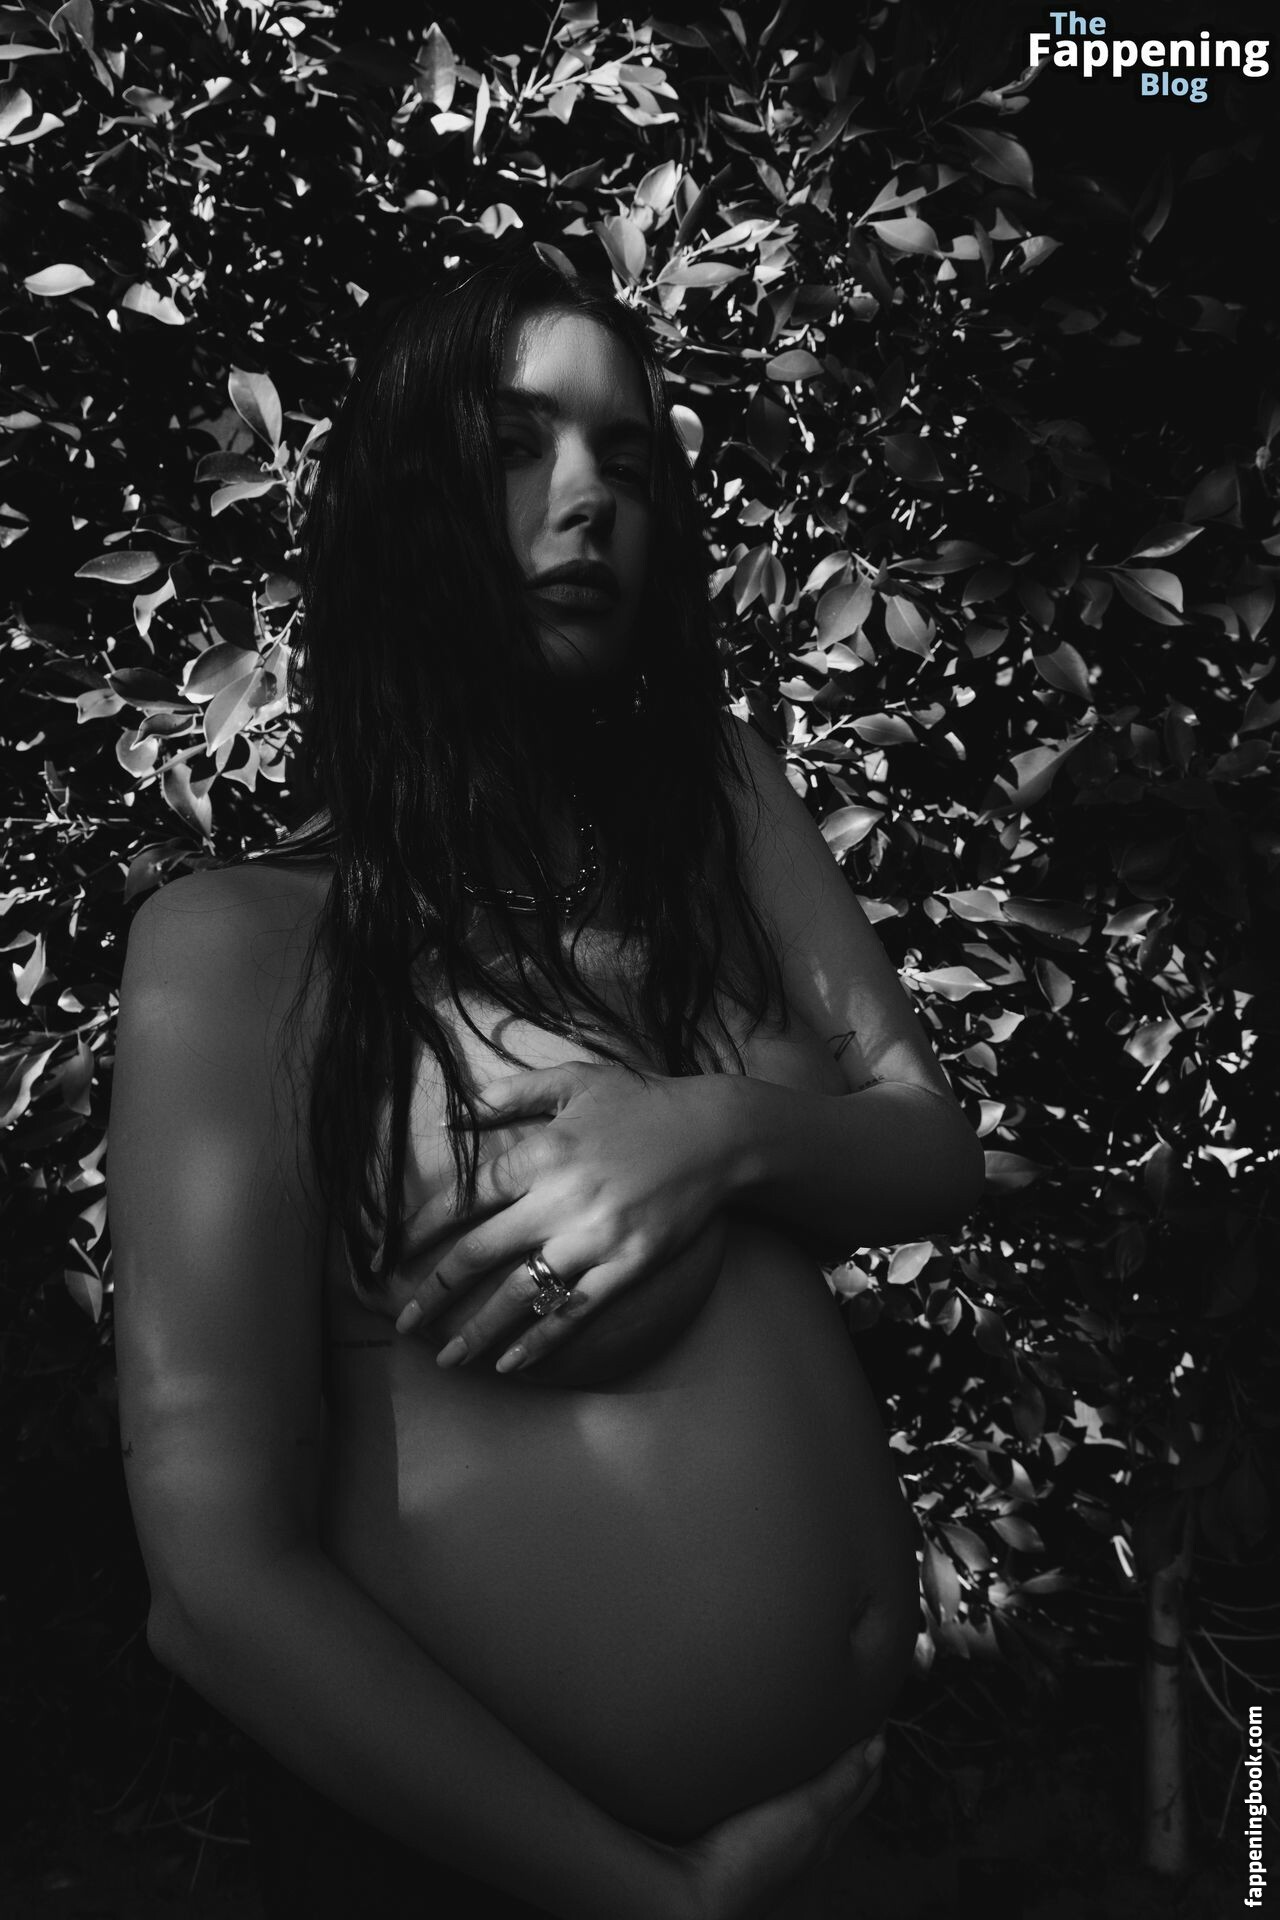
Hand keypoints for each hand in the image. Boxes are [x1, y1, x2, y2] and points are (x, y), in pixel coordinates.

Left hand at [393, 1062, 734, 1371]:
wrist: (718, 1135)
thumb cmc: (642, 1103)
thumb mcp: (576, 1080)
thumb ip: (512, 1092)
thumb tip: (455, 1112)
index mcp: (543, 1152)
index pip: (467, 1196)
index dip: (423, 1228)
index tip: (391, 1254)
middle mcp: (562, 1199)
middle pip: (481, 1254)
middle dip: (435, 1292)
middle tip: (404, 1322)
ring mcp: (596, 1238)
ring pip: (522, 1294)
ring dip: (478, 1331)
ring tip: (448, 1359)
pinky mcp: (629, 1265)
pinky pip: (575, 1312)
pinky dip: (541, 1340)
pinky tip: (512, 1363)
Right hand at [658, 1732, 885, 1919]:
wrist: (696, 1893)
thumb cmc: (753, 1857)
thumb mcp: (807, 1811)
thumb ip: (842, 1782)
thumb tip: (878, 1747)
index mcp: (827, 1833)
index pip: (862, 1786)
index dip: (872, 1750)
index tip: (872, 1714)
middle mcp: (806, 1842)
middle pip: (838, 1794)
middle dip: (847, 1758)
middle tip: (844, 1717)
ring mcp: (775, 1843)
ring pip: (805, 1801)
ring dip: (813, 1770)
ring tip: (805, 1737)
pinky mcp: (745, 1840)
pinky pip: (774, 1806)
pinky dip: (782, 1784)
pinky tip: (763, 1772)